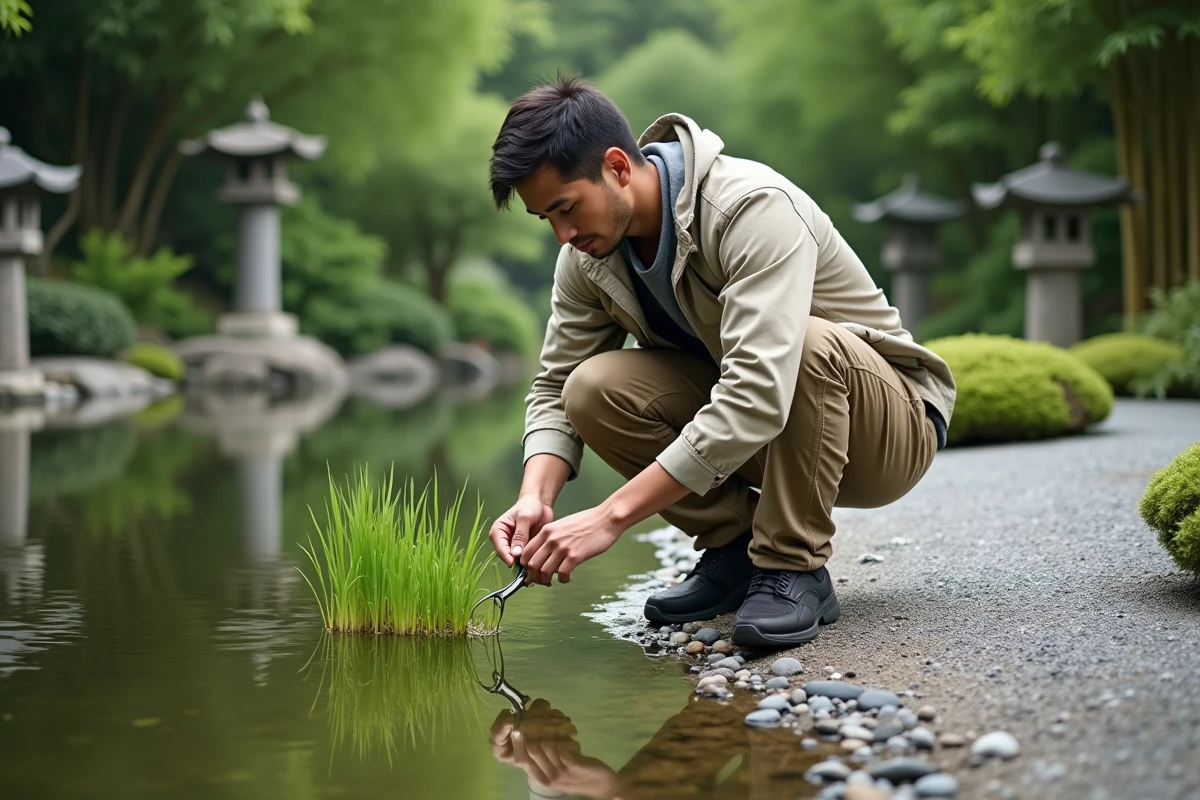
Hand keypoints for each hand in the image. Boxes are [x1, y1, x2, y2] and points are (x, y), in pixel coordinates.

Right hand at [489, 495, 553, 566]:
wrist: (540, 503)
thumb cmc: (529, 506)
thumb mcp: (524, 518)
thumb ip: (520, 535)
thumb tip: (515, 553)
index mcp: (498, 530)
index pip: (499, 547)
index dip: (506, 556)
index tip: (514, 563)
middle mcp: (504, 540)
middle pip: (506, 556)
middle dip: (515, 562)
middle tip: (526, 568)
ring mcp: (514, 545)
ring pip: (515, 559)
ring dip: (523, 564)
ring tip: (532, 568)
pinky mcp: (523, 548)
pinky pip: (524, 558)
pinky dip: (529, 561)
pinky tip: (537, 564)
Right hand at [489, 699, 621, 799]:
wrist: (600, 785)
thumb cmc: (575, 775)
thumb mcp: (554, 770)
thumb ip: (542, 758)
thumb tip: (529, 735)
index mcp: (540, 777)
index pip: (521, 760)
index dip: (516, 742)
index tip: (515, 725)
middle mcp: (547, 776)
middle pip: (531, 751)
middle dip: (532, 731)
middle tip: (535, 718)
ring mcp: (561, 772)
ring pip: (546, 745)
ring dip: (551, 733)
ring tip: (557, 729)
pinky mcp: (574, 765)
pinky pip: (562, 746)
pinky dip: (564, 738)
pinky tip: (570, 738)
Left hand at [520, 506, 622, 585]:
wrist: (606, 519)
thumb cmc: (587, 522)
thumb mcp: (562, 525)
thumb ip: (551, 537)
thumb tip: (543, 553)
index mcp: (546, 531)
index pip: (526, 552)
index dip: (524, 566)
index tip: (530, 572)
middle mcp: (551, 539)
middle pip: (531, 564)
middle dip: (533, 576)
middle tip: (540, 581)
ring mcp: (563, 548)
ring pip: (544, 571)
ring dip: (545, 581)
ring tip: (551, 582)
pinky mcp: (575, 556)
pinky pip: (561, 574)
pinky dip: (562, 580)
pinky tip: (566, 578)